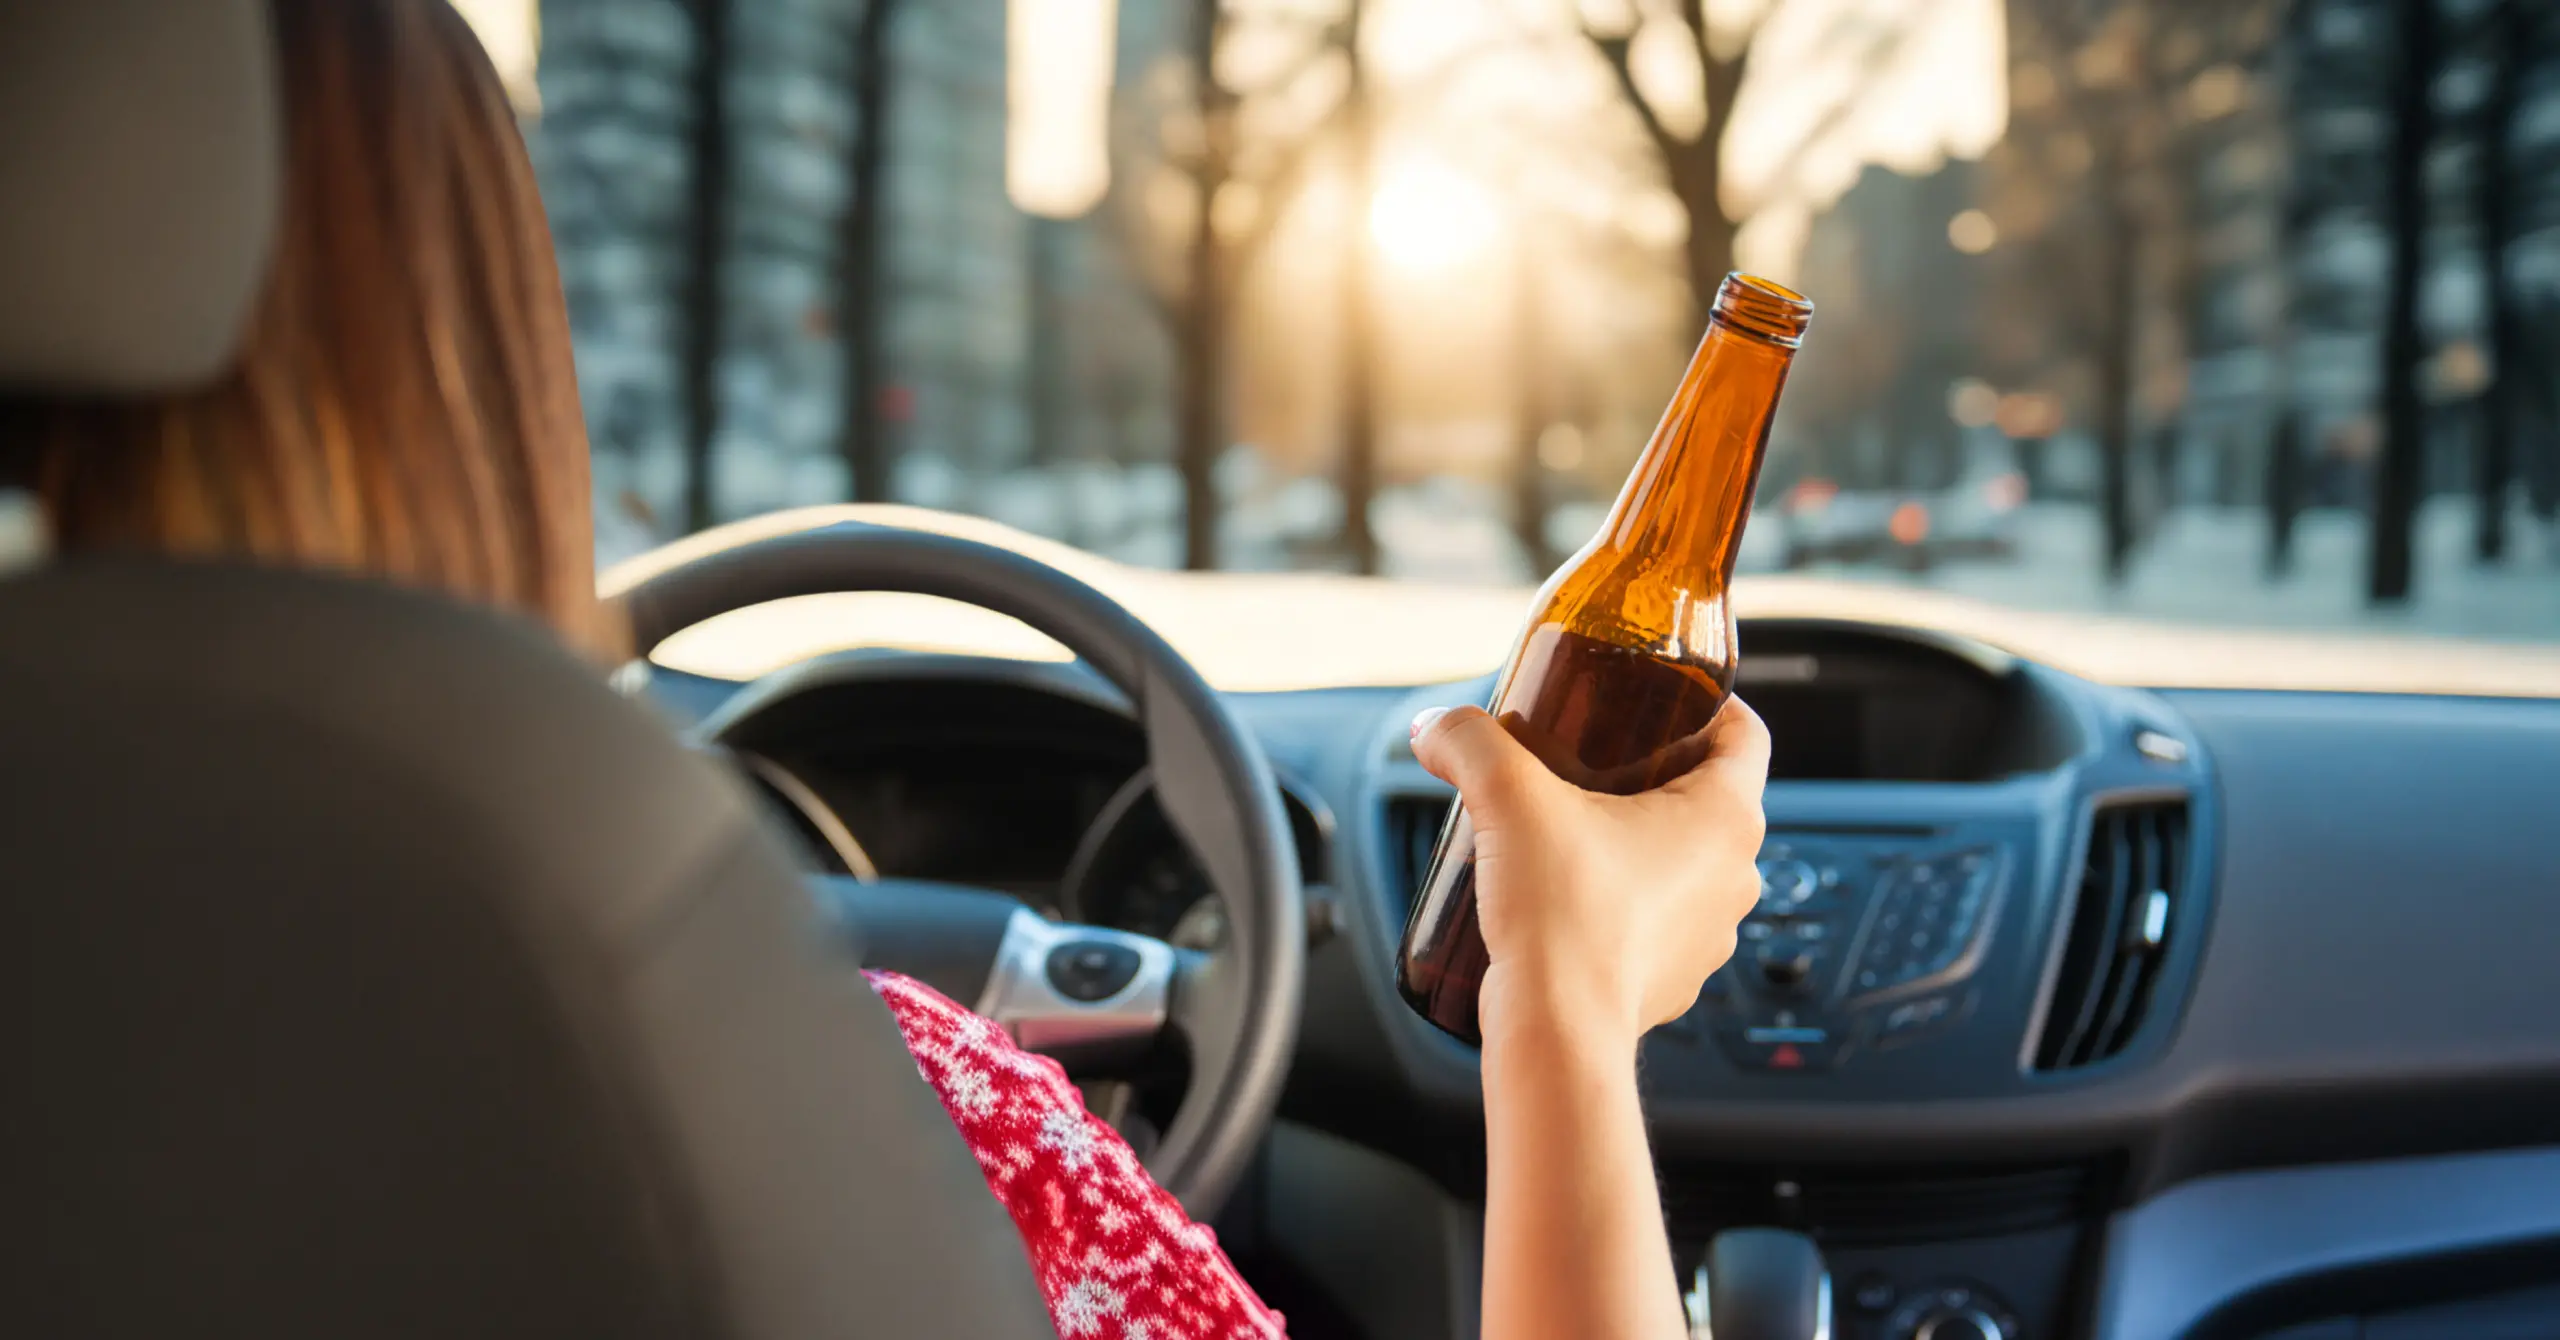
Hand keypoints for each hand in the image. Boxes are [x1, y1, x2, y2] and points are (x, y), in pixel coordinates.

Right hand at [1409, 698, 1770, 1050]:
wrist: (1557, 1031)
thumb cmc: (1562, 918)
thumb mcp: (1508, 797)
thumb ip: (1467, 743)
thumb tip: (1434, 729)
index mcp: (1727, 818)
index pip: (1747, 734)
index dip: (1708, 705)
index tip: (1661, 699)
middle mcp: (1735, 876)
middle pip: (1710, 796)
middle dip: (1654, 771)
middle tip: (1594, 756)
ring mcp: (1710, 933)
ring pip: (1686, 861)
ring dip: (1639, 839)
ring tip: (1572, 827)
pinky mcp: (1675, 977)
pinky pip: (1659, 918)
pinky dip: (1625, 899)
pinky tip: (1568, 892)